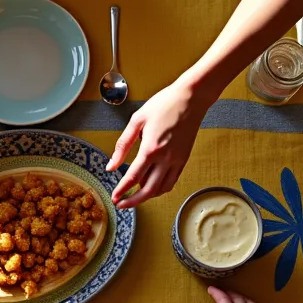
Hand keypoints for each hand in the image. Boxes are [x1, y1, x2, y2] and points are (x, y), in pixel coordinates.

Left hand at [107, 81, 205, 208]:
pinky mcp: (184, 159)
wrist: (191, 98)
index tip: (114, 197)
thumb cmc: (164, 104)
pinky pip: (172, 181)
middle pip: (148, 190)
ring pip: (162, 189)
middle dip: (134, 201)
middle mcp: (166, 158)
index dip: (122, 190)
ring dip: (147, 196)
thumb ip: (122, 145)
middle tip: (122, 204)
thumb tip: (111, 165)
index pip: (133, 177)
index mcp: (151, 148)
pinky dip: (160, 189)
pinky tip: (151, 186)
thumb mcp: (137, 120)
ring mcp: (177, 160)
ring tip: (134, 196)